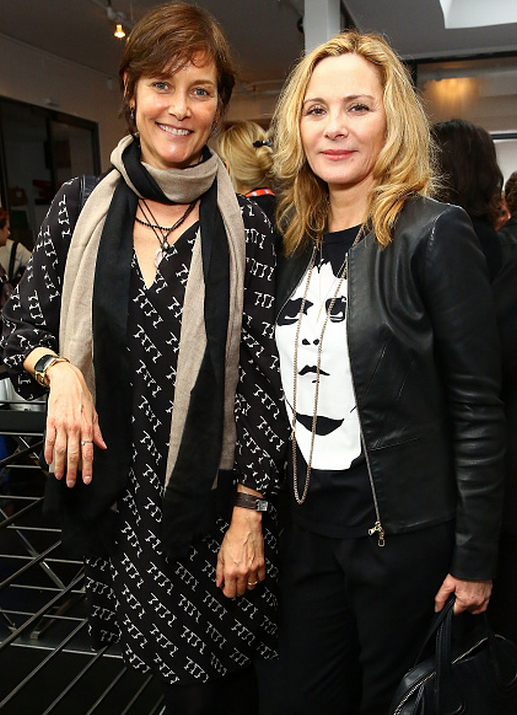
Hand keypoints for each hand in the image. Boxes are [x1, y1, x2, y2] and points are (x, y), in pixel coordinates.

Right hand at [44, 362, 105, 486]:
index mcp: (87, 426)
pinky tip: (49, 461)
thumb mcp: (94, 413)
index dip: (87, 467)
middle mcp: (74, 427)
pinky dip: (48, 452)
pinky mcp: (51, 422)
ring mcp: (61, 425)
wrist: (66, 381)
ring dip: (59, 465)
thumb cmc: (81, 396)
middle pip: (73, 454)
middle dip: (72, 471)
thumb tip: (103, 446)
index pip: (88, 451)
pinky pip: (49, 440)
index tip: (87, 478)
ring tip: (59, 476)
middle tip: (71, 483)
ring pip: (60, 450)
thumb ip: (97, 431)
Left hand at [215, 507, 264, 598]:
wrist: (246, 526)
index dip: (227, 592)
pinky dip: (256, 578)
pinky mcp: (261, 564)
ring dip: (246, 583)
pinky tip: (252, 573)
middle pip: (241, 591)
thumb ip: (219, 571)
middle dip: (236, 588)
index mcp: (230, 570)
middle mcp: (242, 572)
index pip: (230, 592)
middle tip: (234, 580)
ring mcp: (253, 569)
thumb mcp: (221, 554)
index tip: (226, 588)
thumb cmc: (233, 537)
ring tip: (243, 576)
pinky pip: (261, 578)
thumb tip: (219, 582)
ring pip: (251, 586)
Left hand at [434, 573, 491, 613]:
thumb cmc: (462, 570)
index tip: (450, 601)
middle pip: (466, 610)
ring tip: (465, 595)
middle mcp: (476, 602)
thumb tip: (437, 608)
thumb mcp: (447, 583)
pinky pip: (485, 605)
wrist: (475, 561)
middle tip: (457, 593)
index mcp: (465, 601)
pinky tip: (474, 596)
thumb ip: (441, 597)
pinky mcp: (489, 593)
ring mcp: (484, 598)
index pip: (456, 611)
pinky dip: (479, 604)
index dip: (451, 607)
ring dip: (470, 606)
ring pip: (476, 609)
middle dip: (460, 604)